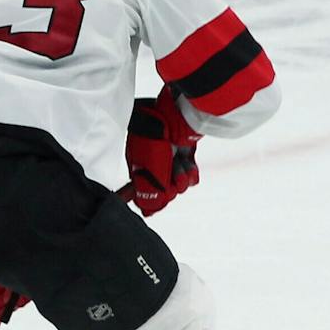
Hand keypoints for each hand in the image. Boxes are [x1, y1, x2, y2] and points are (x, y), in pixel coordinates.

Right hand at [126, 88, 200, 215]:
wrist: (178, 118)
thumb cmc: (158, 139)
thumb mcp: (149, 169)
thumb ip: (149, 191)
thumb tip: (148, 210)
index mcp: (138, 167)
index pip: (144, 192)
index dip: (154, 198)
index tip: (160, 200)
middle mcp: (152, 165)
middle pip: (163, 189)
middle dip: (170, 188)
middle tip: (173, 181)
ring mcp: (169, 160)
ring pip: (178, 182)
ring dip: (182, 180)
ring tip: (181, 170)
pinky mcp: (185, 155)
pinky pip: (190, 173)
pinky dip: (191, 174)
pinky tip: (189, 168)